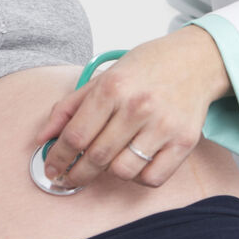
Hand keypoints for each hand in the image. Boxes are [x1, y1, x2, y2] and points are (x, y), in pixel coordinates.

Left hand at [33, 26, 230, 189]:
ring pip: (123, 171)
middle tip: (67, 179)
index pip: (76, 135)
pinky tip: (132, 164)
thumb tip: (43, 138)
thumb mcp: (104, 76)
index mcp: (113, 87)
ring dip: (107, 173)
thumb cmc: (146, 67)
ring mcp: (163, 126)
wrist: (195, 60)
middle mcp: (138, 106)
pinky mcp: (184, 141)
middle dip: (75, 174)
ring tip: (105, 162)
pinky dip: (137, 179)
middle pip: (96, 157)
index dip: (58, 158)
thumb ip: (69, 106)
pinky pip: (152, 178)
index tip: (51, 169)